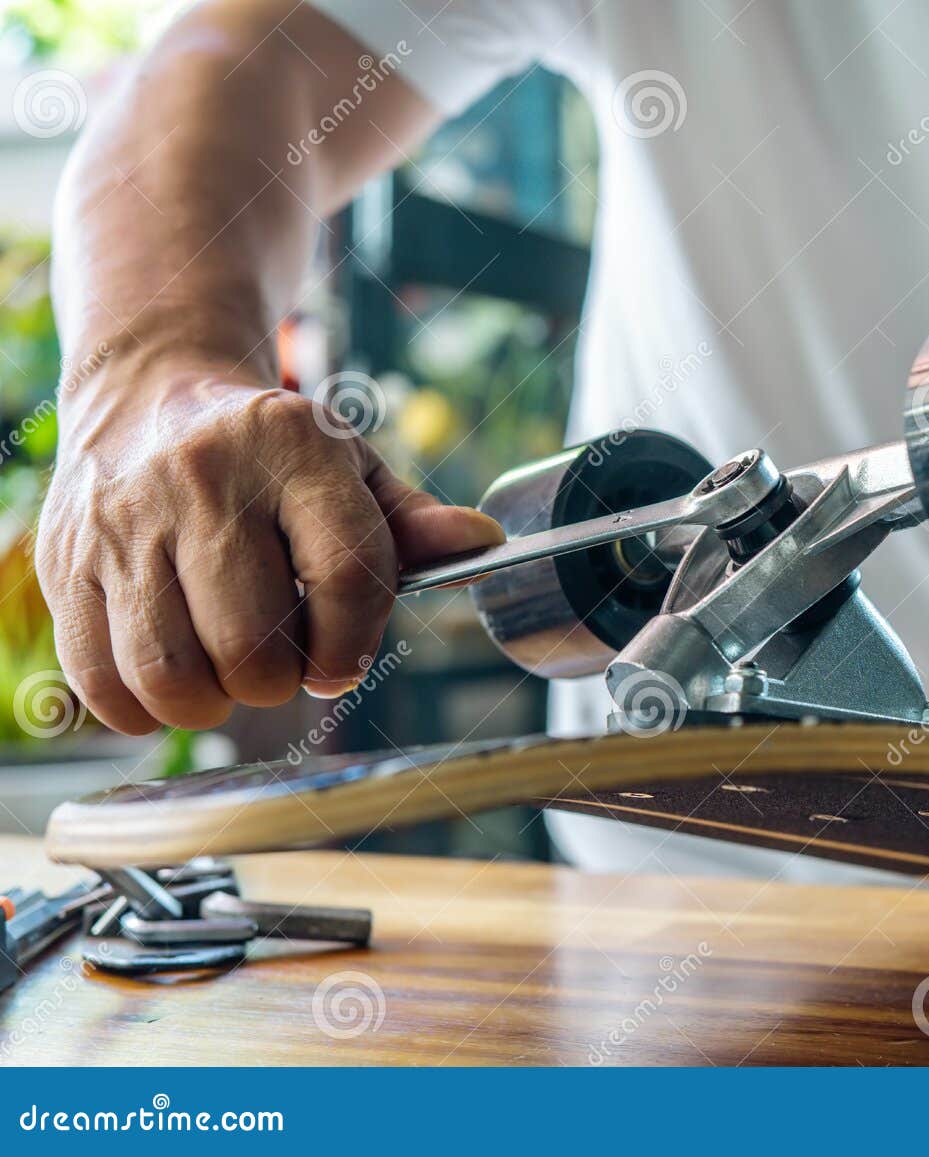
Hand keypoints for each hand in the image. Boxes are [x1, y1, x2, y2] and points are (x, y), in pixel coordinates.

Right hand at [36, 363, 503, 733]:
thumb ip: (411, 521)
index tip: (343, 660)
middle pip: (254, 642)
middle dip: (281, 678)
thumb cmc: (269, 453)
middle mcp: (202, 477)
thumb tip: (482, 543)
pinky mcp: (67, 562)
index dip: (353, 643)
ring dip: (213, 702)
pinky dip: (143, 707)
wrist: (149, 394)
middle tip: (282, 661)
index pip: (346, 575)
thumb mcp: (350, 467)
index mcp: (292, 448)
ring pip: (172, 673)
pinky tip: (172, 678)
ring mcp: (124, 520)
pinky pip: (101, 680)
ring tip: (227, 673)